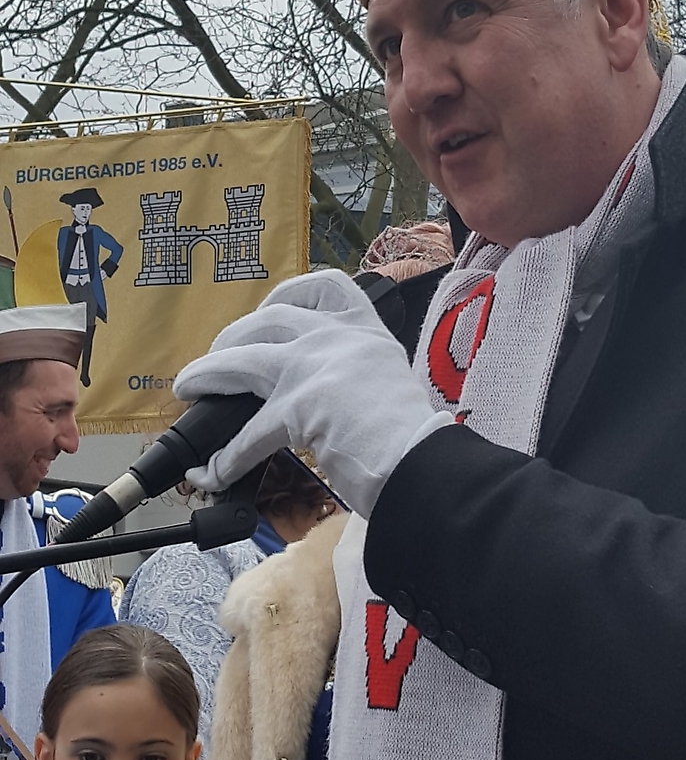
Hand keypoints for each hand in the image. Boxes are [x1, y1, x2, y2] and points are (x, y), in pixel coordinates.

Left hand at [174, 269, 452, 517]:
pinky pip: (249, 432)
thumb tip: (327, 396)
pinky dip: (227, 455)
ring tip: (189, 388)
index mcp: (366, 328)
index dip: (287, 295)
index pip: (323, 287)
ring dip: (208, 374)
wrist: (423, 460)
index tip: (268, 310)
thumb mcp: (388, 382)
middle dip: (233, 337)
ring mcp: (315, 368)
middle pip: (269, 320)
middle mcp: (338, 337)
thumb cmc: (414, 435)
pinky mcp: (297, 408)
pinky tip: (213, 471)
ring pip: (244, 360)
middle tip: (219, 358)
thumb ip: (357, 375)